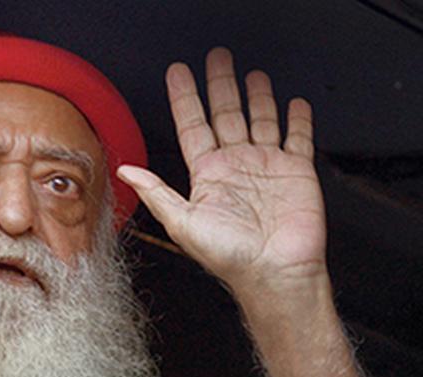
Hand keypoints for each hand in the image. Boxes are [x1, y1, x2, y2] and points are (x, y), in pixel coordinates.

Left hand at [117, 48, 325, 294]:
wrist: (275, 273)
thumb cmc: (230, 257)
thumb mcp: (182, 223)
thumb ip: (156, 193)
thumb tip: (126, 172)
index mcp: (208, 175)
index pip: (193, 126)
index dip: (185, 98)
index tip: (178, 73)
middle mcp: (236, 167)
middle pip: (226, 115)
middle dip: (220, 85)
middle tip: (216, 58)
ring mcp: (267, 167)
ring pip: (260, 120)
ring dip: (256, 96)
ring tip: (252, 74)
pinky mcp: (296, 172)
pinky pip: (297, 138)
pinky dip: (297, 119)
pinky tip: (294, 103)